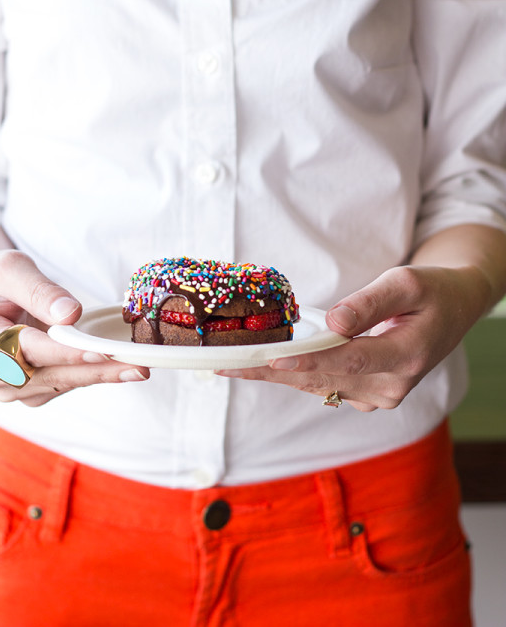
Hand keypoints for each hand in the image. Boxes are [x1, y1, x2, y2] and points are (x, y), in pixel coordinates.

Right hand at [0, 249, 149, 405]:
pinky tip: (121, 369)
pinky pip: (63, 385)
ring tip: (139, 370)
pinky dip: (92, 377)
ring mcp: (8, 385)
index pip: (25, 350)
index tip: (98, 351)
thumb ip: (39, 290)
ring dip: (99, 378)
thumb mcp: (11, 268)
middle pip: (46, 375)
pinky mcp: (28, 388)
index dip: (63, 352)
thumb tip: (70, 314)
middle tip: (137, 367)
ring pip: (58, 385)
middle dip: (93, 371)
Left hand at [217, 264, 491, 411]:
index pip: (347, 361)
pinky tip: (258, 366)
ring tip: (229, 366)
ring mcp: (379, 397)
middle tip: (226, 363)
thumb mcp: (406, 283)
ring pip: (317, 385)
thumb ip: (369, 303)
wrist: (454, 309)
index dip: (307, 360)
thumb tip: (333, 324)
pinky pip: (323, 385)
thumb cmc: (431, 289)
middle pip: (322, 378)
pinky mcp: (367, 395)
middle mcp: (391, 387)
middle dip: (272, 370)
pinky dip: (291, 374)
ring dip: (274, 375)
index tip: (272, 358)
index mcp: (406, 357)